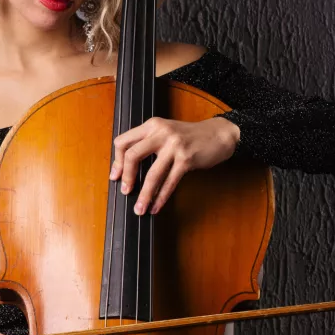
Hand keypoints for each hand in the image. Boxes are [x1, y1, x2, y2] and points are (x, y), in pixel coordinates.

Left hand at [109, 116, 239, 215]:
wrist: (219, 134)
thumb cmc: (190, 136)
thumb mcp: (165, 132)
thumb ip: (148, 143)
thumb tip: (128, 168)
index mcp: (151, 125)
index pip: (123, 142)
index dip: (117, 161)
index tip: (116, 176)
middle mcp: (160, 132)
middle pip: (133, 156)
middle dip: (127, 177)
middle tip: (125, 192)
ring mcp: (174, 146)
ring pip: (153, 174)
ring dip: (144, 195)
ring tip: (139, 209)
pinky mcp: (186, 159)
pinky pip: (170, 182)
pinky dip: (161, 197)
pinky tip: (156, 206)